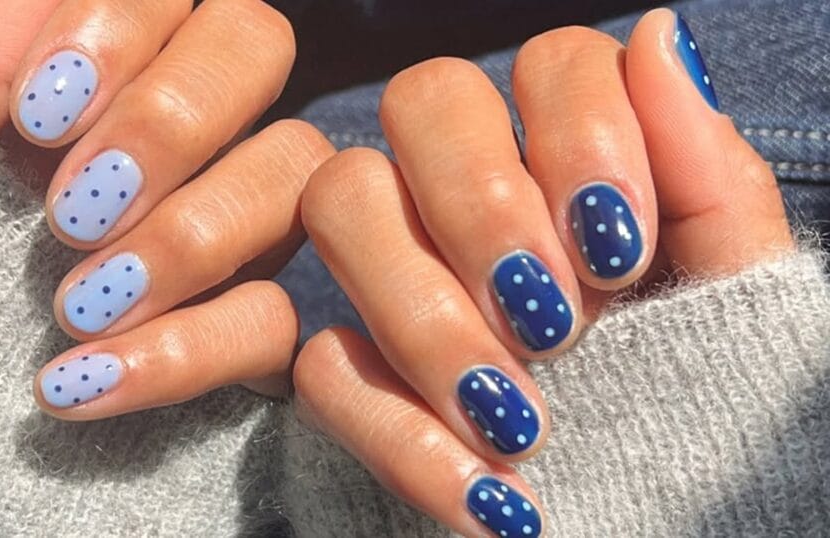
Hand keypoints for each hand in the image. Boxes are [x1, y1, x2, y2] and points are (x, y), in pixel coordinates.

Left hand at [0, 0, 333, 418]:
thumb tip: (49, 11)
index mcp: (129, 63)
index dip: (126, 32)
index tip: (36, 118)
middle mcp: (204, 124)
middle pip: (260, 45)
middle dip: (167, 123)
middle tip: (71, 211)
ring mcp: (244, 220)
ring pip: (292, 180)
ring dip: (186, 243)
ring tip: (75, 308)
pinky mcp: (254, 323)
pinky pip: (273, 322)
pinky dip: (180, 352)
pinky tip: (83, 379)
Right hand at [292, 9, 791, 536]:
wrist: (672, 532)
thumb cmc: (714, 418)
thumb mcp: (736, 303)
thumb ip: (708, 175)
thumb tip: (655, 28)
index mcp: (579, 173)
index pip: (547, 63)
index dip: (579, 135)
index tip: (620, 256)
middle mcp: (480, 204)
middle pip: (422, 99)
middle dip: (482, 201)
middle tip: (553, 321)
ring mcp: (404, 282)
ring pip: (340, 199)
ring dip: (425, 312)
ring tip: (519, 422)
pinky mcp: (354, 378)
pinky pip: (319, 364)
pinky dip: (399, 434)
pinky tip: (486, 495)